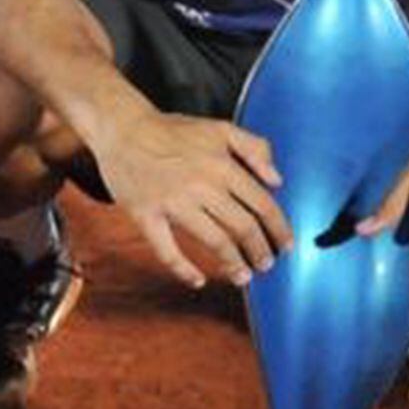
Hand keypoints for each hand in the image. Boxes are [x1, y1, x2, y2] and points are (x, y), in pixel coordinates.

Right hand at [92, 110, 288, 287]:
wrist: (122, 128)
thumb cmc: (172, 131)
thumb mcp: (220, 128)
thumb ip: (255, 148)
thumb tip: (277, 180)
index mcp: (222, 165)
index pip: (261, 203)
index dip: (278, 228)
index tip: (286, 244)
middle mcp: (201, 185)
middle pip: (242, 227)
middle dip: (260, 251)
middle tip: (266, 265)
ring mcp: (172, 202)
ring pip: (213, 240)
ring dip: (233, 263)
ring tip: (243, 277)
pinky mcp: (146, 215)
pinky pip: (167, 250)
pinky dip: (184, 269)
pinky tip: (198, 281)